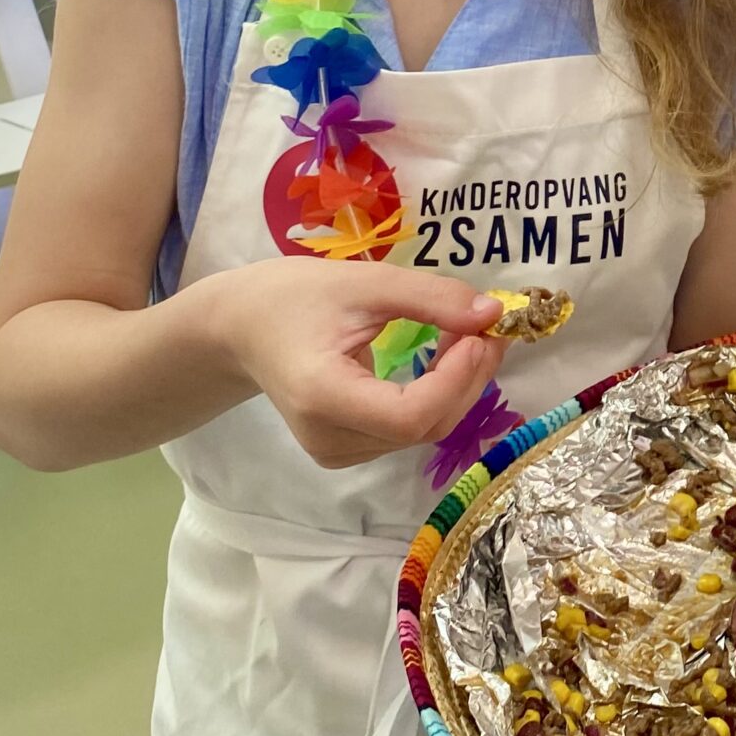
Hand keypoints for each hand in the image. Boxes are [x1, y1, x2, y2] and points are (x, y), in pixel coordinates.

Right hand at [199, 260, 511, 469]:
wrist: (242, 327)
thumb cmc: (295, 297)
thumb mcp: (365, 284)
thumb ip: (431, 298)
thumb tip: (494, 314)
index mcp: (322, 396)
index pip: (409, 415)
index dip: (456, 379)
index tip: (479, 332)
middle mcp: (327, 438)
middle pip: (423, 427)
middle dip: (468, 378)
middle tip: (488, 328)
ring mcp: (334, 451)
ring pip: (423, 433)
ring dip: (459, 386)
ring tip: (471, 337)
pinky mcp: (345, 449)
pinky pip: (408, 431)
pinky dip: (439, 396)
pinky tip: (446, 361)